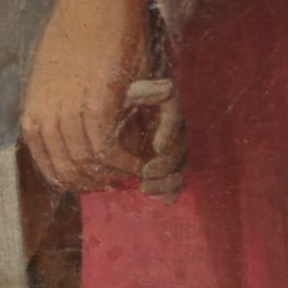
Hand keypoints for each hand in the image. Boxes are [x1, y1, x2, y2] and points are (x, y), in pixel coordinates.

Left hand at [20, 0, 154, 194]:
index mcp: (33, 113)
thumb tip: (72, 140)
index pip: (50, 168)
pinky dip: (124, 160)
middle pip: (70, 171)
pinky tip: (139, 159)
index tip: (100, 180)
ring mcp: (67, 111)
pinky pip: (106, 148)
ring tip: (135, 168)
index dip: (78, 182)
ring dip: (116, 172)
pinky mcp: (94, 103)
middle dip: (99, 182)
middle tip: (123, 178)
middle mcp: (44, 116)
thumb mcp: (56, 79)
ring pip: (89, 164)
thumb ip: (58, 110)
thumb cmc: (82, 35)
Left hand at [122, 74, 188, 198]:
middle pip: (180, 147)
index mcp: (165, 106)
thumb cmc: (116, 101)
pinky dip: (171, 190)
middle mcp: (173, 128)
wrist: (107, 121)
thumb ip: (143, 90)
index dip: (171, 131)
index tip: (159, 147)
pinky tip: (165, 200)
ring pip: (179, 167)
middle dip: (166, 164)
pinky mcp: (164, 166)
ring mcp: (170, 150)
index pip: (176, 115)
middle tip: (145, 174)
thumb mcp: (126, 93)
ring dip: (167, 182)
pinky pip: (174, 180)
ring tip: (145, 189)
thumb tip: (169, 87)